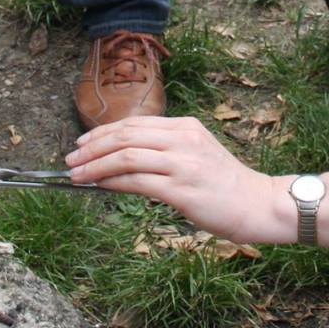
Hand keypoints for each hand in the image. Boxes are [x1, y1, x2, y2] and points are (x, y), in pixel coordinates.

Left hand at [67, 116, 282, 243]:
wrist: (258, 204)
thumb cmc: (225, 184)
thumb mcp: (196, 155)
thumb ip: (164, 151)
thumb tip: (120, 161)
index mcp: (186, 126)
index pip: (134, 123)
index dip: (102, 132)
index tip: (82, 143)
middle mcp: (183, 139)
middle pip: (125, 135)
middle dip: (91, 147)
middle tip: (71, 159)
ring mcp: (183, 163)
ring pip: (126, 156)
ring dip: (94, 165)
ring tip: (77, 175)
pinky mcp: (181, 189)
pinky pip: (136, 181)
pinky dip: (111, 182)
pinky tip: (98, 186)